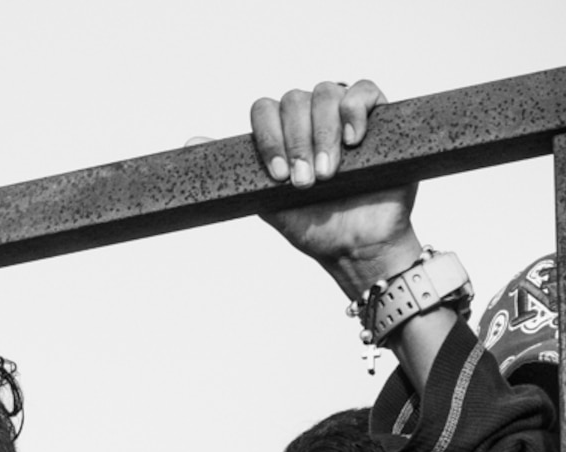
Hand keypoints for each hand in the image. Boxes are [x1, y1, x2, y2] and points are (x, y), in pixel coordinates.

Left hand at [250, 80, 419, 287]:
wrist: (357, 246)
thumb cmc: (314, 226)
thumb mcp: (268, 202)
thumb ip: (238, 172)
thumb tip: (190, 143)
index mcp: (283, 134)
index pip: (264, 110)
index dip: (268, 138)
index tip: (278, 176)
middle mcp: (310, 117)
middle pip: (293, 99)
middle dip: (296, 143)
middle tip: (305, 182)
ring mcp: (342, 112)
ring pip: (325, 92)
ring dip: (323, 134)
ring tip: (328, 173)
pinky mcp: (375, 114)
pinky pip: (362, 91)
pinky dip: (354, 111)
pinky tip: (352, 140)